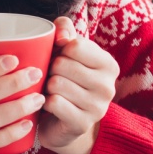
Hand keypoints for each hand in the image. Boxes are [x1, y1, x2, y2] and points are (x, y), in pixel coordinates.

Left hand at [38, 17, 118, 153]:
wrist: (64, 123)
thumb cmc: (65, 79)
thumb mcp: (67, 50)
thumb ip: (65, 29)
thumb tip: (61, 36)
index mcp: (108, 65)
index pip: (75, 45)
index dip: (58, 50)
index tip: (59, 59)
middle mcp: (108, 86)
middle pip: (63, 64)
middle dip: (50, 69)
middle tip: (53, 77)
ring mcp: (97, 107)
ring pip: (56, 83)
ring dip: (46, 87)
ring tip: (52, 92)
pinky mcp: (82, 124)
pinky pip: (54, 102)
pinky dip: (44, 102)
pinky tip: (49, 106)